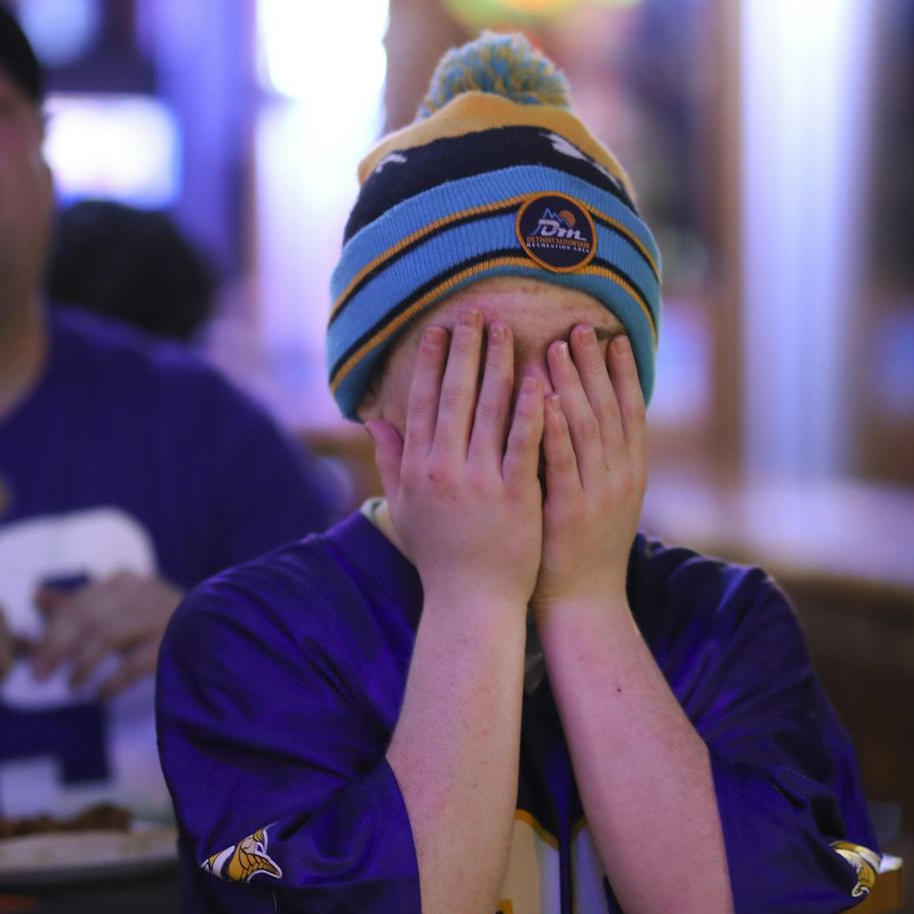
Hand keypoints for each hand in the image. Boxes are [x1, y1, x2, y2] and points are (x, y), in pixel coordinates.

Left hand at [29, 571, 181, 697]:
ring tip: (71, 685)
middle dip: (58, 649)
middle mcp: (139, 593)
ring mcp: (158, 615)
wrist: (216, 630)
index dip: (51, 633)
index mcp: (122, 583)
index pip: (77, 605)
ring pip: (107, 636)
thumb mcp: (118, 607)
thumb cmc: (157, 620)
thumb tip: (36, 598)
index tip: (32, 660)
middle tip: (40, 676)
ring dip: (83, 664)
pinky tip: (101, 695)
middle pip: (88, 619)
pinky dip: (113, 681)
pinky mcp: (173, 643)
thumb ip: (79, 605)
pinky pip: (134, 663)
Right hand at [366, 310, 545, 605]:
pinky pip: (524, 441)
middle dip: (466, 350)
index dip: (431, 363)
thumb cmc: (439, 556)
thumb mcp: (405, 508)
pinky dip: (531, 407)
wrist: (471, 601)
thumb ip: (391, 461)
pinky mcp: (515, 494)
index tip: (441, 329)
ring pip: (490, 410)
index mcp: (417, 469)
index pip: (422, 403)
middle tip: (478, 311)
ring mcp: (480, 481)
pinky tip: (540, 376)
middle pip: (454, 396)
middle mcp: (444, 469)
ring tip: (510, 330)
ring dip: (499, 364)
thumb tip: (372, 422)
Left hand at [533, 327, 645, 614]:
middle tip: (579, 326)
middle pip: (608, 408)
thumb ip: (594, 459)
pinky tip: (541, 399)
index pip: (628, 410)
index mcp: (629, 472)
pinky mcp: (570, 511)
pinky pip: (562, 462)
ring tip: (557, 346)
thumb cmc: (578, 550)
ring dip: (572, 384)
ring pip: (587, 427)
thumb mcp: (597, 498)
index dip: (620, 371)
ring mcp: (597, 493)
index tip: (610, 335)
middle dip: (594, 365)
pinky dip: (553, 427)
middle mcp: (620, 477)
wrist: (582, 604)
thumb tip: (583, 416)